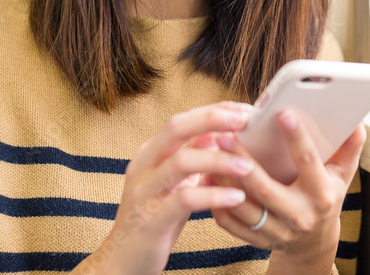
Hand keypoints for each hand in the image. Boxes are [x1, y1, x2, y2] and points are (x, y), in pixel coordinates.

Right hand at [71, 102, 257, 274]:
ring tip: (248, 166)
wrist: (121, 262)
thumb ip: (191, 157)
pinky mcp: (152, 220)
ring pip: (182, 162)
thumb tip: (217, 132)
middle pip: (177, 128)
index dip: (215, 111)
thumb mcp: (172, 183)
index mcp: (149, 154)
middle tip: (246, 121)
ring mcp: (145, 193)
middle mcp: (144, 166)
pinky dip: (214, 195)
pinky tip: (237, 197)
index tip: (246, 109)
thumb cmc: (154, 219)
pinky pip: (185, 200)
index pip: (183, 120)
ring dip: (219, 160)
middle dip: (213, 119)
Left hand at [210, 108, 365, 273]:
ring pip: (243, 207)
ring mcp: (276, 230)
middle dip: (243, 161)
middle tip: (225, 135)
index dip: (297, 138)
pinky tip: (208, 177)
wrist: (314, 244)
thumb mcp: (343, 175)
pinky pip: (231, 223)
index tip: (283, 113)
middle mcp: (299, 215)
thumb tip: (357, 119)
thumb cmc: (327, 198)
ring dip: (223, 180)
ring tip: (210, 152)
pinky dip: (216, 201)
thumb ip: (350, 147)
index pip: (308, 163)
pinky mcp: (258, 240)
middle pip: (265, 188)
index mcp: (321, 194)